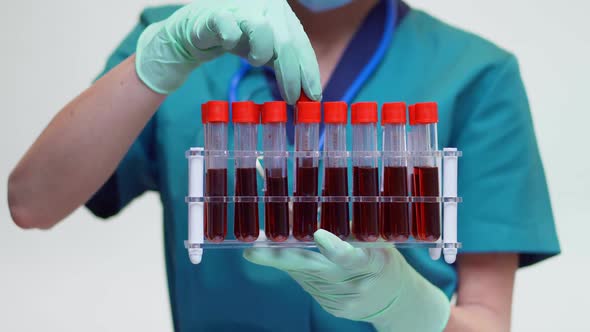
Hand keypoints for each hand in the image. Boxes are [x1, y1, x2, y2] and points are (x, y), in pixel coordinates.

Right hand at [135, 0, 321, 103]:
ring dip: (261, 54)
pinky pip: (229, 28)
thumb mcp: (269, 52)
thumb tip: (309, 94)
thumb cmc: (240, 40)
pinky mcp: (216, 14)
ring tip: (255, 61)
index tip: (313, 95)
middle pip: (286, 43)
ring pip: (262, 32)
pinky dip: (231, 40)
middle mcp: (267, 5)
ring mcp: (242, 7)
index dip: (309, 70)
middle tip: (291, 98)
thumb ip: (288, 66)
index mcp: (283, 14)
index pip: (301, 44)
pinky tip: (230, 45)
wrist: (200, 30)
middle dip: (291, 75)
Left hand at [244, 230, 449, 330]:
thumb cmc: (383, 259)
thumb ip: (348, 223)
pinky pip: (305, 282)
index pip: (350, 255)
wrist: (395, 300)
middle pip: (311, 269)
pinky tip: (283, 256)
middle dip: (277, 258)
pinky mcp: (330, 306)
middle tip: (251, 250)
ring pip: (302, 274)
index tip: (317, 234)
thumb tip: (310, 196)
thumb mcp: (375, 238)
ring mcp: (340, 298)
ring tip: (259, 242)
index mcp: (371, 261)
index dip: (333, 246)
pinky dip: (293, 267)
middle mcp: (352, 282)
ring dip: (279, 257)